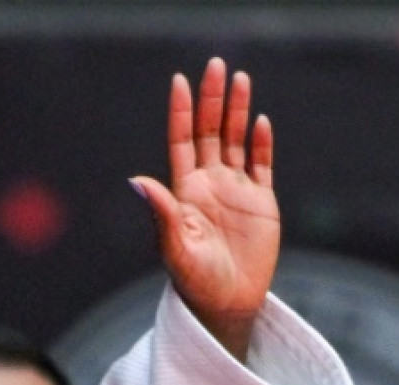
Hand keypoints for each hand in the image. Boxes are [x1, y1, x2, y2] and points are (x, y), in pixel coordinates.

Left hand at [132, 58, 278, 359]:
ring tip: (240, 79)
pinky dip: (262, 144)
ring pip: (236, 141)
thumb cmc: (194, 282)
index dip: (181, 112)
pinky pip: (262, 165)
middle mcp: (208, 185)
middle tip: (215, 65)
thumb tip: (136, 181)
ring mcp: (235, 191)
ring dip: (238, 111)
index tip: (179, 81)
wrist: (225, 305)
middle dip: (212, 100)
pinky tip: (260, 121)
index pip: (182, 141)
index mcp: (184, 192)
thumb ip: (161, 212)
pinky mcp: (262, 203)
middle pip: (210, 132)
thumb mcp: (175, 247)